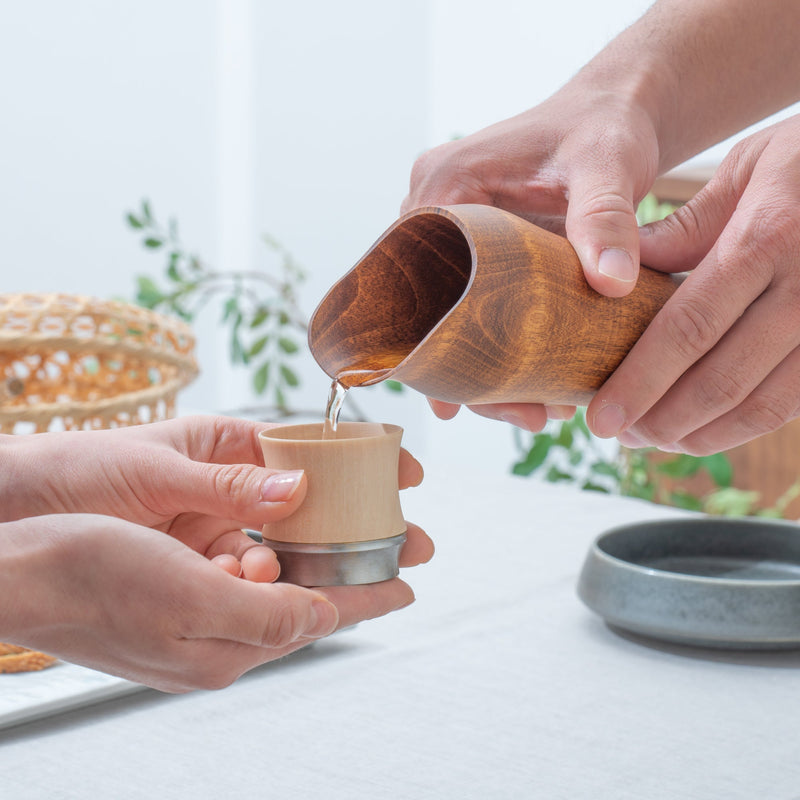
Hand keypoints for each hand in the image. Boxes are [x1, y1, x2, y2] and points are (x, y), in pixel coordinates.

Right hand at [0, 513, 418, 691]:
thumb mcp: (190, 594)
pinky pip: (239, 584)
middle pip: (302, 609)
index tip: (409, 586)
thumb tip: (320, 616)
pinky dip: (265, 564)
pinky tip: (271, 547)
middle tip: (388, 552)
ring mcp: (193, 624)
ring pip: (273, 595)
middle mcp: (215, 642)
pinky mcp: (172, 603)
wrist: (24, 571)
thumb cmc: (96, 575)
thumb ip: (264, 612)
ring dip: (308, 570)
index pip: (318, 621)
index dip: (368, 600)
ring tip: (342, 544)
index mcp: (226, 647)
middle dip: (348, 580)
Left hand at [1, 415, 432, 578]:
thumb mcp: (156, 469)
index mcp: (228, 444)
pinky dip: (265, 583)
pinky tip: (272, 588)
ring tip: (362, 574)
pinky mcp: (201, 561)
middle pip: (312, 504)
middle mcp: (233, 486)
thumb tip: (298, 490)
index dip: (360, 461)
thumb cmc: (82, 468)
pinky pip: (248, 573)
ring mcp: (220, 525)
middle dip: (361, 523)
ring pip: (286, 544)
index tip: (404, 472)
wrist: (20, 515)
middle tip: (411, 542)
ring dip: (320, 561)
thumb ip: (226, 484)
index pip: (310, 450)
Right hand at [402, 82, 660, 428]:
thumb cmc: (604, 127)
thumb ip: (605, 218)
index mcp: (441, 185)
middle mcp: (433, 211)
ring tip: (538, 413)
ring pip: (448, 314)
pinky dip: (498, 345)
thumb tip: (612, 284)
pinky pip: (471, 305)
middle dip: (467, 371)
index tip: (458, 402)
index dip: (428, 343)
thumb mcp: (606, 166)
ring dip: (484, 368)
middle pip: (428, 308)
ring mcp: (453, 233)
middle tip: (525, 416)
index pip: (410, 276)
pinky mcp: (478, 249)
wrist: (614, 113)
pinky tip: (537, 386)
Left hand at [587, 114, 799, 453]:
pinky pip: (793, 401)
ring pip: (764, 404)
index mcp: (768, 236)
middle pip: (722, 378)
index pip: (689, 326)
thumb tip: (616, 275)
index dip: (641, 381)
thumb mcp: (745, 169)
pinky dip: (744, 426)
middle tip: (620, 436)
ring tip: (655, 439)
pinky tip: (705, 428)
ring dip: (702, 434)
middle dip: (662, 419)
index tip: (601, 417)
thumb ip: (684, 227)